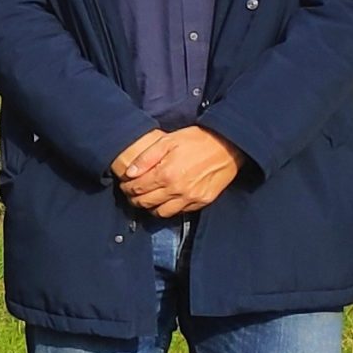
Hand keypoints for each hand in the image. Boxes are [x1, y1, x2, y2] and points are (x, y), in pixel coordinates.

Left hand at [117, 126, 243, 217]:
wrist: (227, 145)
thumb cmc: (197, 140)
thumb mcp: (167, 141)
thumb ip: (146, 158)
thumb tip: (129, 173)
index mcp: (166, 174)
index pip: (137, 188)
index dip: (127, 188)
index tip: (125, 185)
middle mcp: (177, 190)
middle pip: (146, 203)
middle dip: (134, 199)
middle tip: (132, 193)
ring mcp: (191, 198)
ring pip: (162, 213)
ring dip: (150, 208)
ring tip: (147, 199)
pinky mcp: (202, 201)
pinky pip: (180, 212)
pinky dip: (169, 209)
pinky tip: (165, 200)